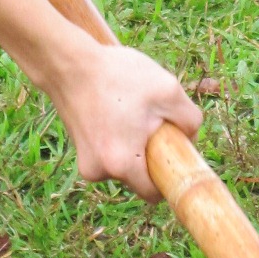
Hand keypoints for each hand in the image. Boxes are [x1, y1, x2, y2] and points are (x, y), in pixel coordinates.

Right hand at [43, 39, 202, 200]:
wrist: (68, 63)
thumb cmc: (117, 75)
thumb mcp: (167, 90)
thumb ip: (190, 120)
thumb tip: (190, 139)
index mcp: (123, 164)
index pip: (153, 194)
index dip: (168, 176)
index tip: (172, 154)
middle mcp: (100, 171)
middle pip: (138, 176)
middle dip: (149, 154)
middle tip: (150, 121)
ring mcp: (86, 162)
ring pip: (123, 163)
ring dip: (131, 144)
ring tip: (128, 110)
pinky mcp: (78, 150)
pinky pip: (108, 152)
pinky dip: (115, 137)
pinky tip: (113, 110)